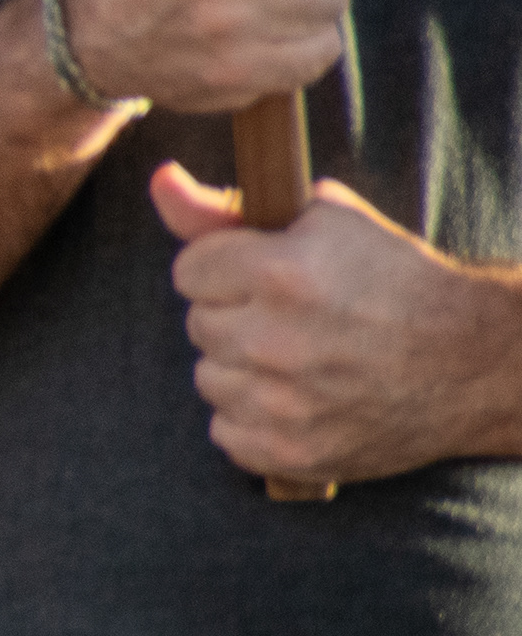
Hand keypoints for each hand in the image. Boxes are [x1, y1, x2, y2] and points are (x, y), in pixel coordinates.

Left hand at [149, 166, 521, 483]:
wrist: (474, 360)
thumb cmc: (397, 280)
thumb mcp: (328, 222)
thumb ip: (227, 208)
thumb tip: (160, 182)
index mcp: (282, 273)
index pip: (189, 271)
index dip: (225, 269)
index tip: (261, 274)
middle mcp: (274, 341)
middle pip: (198, 324)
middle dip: (236, 316)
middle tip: (293, 317)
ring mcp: (280, 404)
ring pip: (209, 379)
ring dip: (242, 368)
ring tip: (301, 358)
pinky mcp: (288, 452)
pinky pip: (226, 432)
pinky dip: (253, 419)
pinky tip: (298, 399)